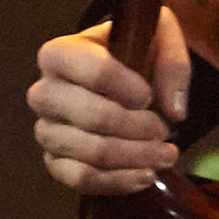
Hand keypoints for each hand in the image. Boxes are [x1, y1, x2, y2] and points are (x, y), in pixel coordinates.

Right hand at [26, 10, 194, 195]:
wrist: (121, 77)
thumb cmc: (134, 50)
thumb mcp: (160, 36)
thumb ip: (173, 63)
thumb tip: (174, 112)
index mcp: (60, 53)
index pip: (94, 72)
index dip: (129, 89)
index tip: (149, 96)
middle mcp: (44, 92)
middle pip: (93, 118)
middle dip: (139, 129)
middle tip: (165, 131)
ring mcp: (46, 129)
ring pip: (90, 153)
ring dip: (136, 158)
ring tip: (165, 154)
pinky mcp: (54, 160)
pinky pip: (80, 179)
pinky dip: (118, 182)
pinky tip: (145, 175)